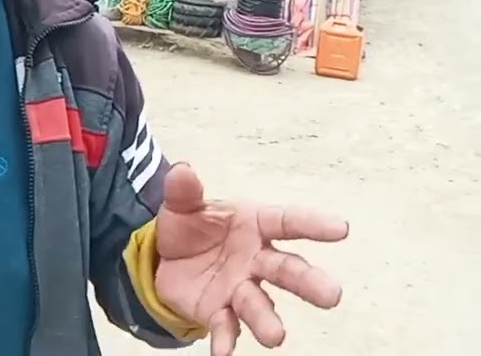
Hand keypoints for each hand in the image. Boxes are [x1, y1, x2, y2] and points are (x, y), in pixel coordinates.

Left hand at [154, 165, 348, 354]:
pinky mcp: (219, 310)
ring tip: (276, 337)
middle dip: (309, 283)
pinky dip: (226, 339)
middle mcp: (257, 259)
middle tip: (332, 296)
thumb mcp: (183, 205)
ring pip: (260, 304)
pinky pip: (225, 326)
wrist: (166, 257)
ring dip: (268, 321)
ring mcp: (241, 288)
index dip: (313, 224)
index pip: (287, 222)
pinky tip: (224, 353)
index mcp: (255, 225)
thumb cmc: (191, 226)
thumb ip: (184, 191)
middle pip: (287, 270)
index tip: (341, 229)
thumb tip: (182, 170)